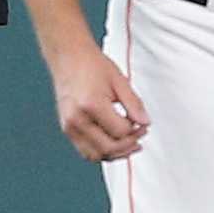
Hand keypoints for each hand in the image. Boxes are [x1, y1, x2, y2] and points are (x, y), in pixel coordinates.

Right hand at [51, 44, 149, 162]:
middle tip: (141, 134)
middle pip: (108, 148)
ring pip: (96, 155)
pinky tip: (115, 143)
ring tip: (131, 144)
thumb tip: (146, 122)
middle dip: (129, 145)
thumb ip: (134, 104)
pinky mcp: (66, 129)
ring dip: (116, 153)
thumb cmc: (92, 65)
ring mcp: (69, 126)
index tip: (143, 123)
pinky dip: (102, 152)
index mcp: (91, 105)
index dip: (136, 130)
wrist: (68, 57)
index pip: (121, 131)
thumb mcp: (119, 81)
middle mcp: (77, 119)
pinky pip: (86, 150)